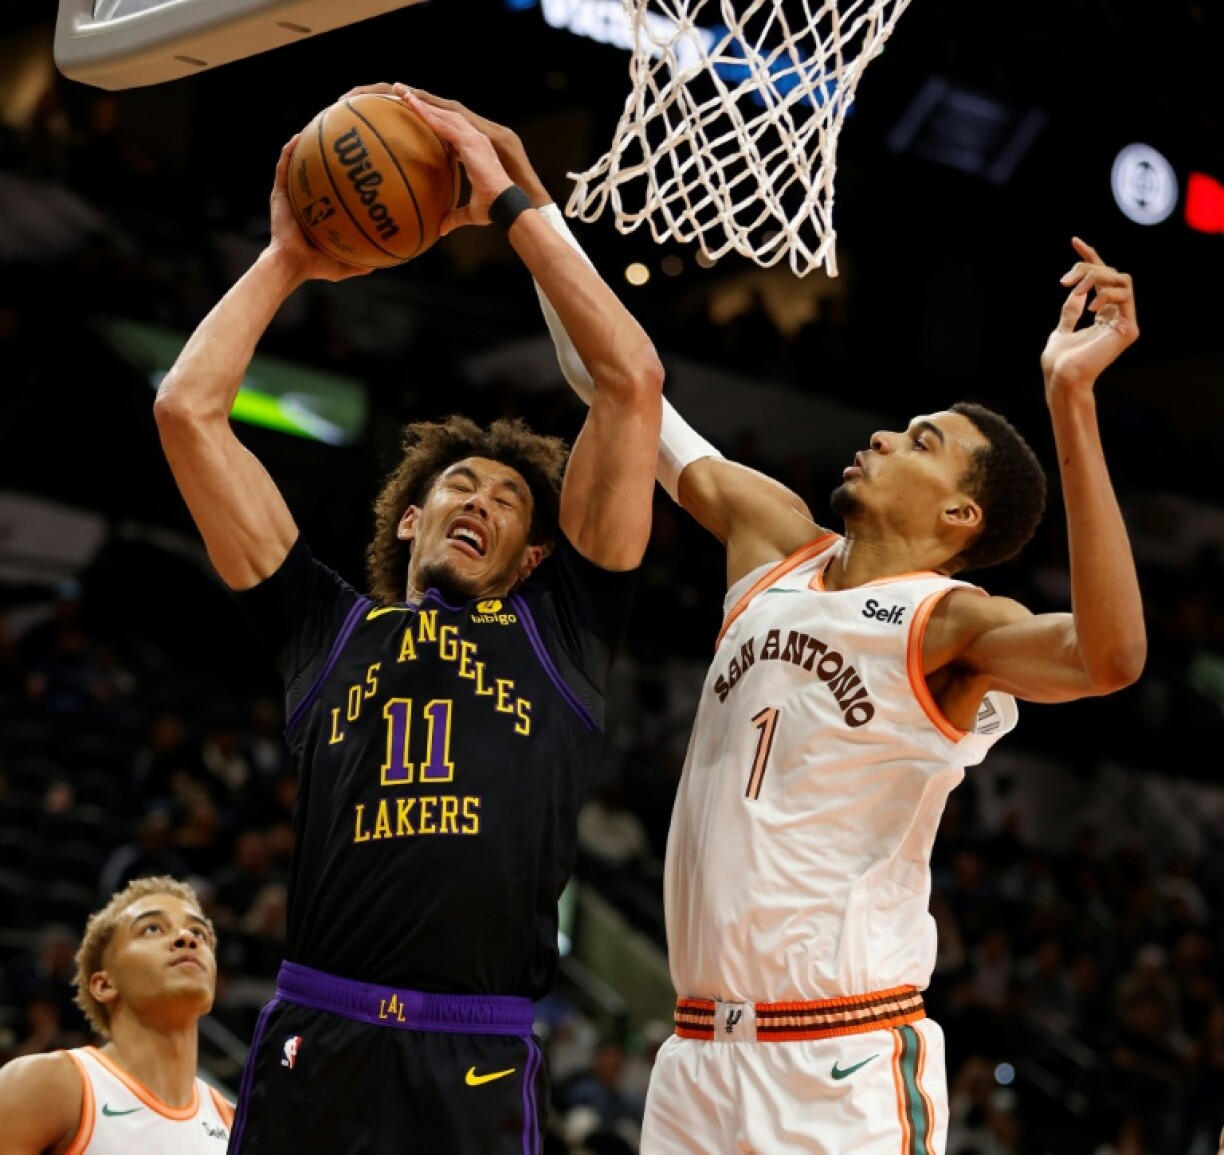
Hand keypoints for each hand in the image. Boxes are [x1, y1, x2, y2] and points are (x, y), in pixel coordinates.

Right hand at [268, 136, 372, 282]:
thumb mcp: (345, 264)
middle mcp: (305, 201)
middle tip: (340, 137)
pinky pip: (283, 167)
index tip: (354, 163)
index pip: (330, 189)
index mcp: (318, 213)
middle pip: (316, 171)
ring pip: (297, 164)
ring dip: (305, 145)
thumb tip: (383, 263)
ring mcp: (291, 196)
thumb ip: (362, 262)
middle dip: (325, 153)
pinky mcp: (279, 194)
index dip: (340, 176)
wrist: (292, 264)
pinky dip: (289, 152)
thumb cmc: (316, 266)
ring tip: (317, 125)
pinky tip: (298, 138)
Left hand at [398, 90, 514, 234]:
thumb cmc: (492, 208)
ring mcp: (473, 138)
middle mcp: (475, 139)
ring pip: (443, 115)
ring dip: (421, 103)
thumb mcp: (470, 212)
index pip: (450, 129)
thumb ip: (454, 217)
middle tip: (401, 92)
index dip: (433, 118)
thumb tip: (441, 229)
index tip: (416, 110)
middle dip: (424, 103)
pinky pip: (444, 125)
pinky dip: (427, 114)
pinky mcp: (470, 143)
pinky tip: (412, 105)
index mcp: (475, 150)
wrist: (505, 205)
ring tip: (402, 92)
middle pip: (445, 115)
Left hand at [1041, 237, 1137, 395]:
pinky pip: (1125, 295)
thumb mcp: (1061, 331)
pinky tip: (1091, 306)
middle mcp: (1116, 316)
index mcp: (1102, 316)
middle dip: (1087, 268)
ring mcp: (1125, 322)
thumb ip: (1071, 311)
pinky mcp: (1128, 329)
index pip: (1100, 280)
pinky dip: (1107, 293)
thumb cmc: (1059, 363)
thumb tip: (1076, 292)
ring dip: (1097, 276)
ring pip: (1121, 279)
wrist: (1062, 380)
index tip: (1075, 241)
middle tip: (1066, 280)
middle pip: (1110, 274)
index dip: (1089, 258)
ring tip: (1077, 289)